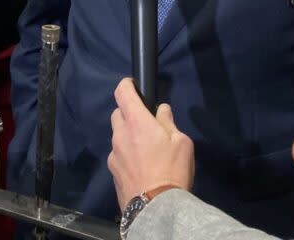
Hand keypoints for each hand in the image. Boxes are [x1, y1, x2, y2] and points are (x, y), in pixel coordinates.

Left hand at [107, 78, 193, 207]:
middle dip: (129, 113)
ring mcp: (113, 154)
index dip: (126, 85)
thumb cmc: (172, 170)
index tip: (133, 84)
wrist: (156, 209)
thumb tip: (161, 111)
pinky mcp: (112, 172)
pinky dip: (126, 154)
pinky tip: (140, 166)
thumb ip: (168, 123)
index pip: (123, 93)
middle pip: (118, 114)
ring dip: (127, 135)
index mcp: (136, 122)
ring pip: (117, 136)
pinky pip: (117, 155)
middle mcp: (120, 135)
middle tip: (146, 123)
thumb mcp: (181, 143)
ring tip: (145, 149)